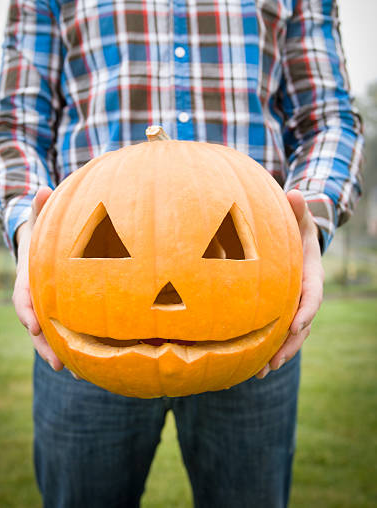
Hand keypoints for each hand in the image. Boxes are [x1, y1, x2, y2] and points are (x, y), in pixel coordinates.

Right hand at [12, 187, 63, 370]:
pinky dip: (77, 348)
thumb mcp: (40, 220)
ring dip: (62, 353)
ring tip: (79, 372)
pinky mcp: (62, 314)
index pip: (23, 298)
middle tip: (58, 362)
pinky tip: (94, 364)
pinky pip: (66, 333)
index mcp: (27, 279)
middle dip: (44, 345)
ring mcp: (48, 309)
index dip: (27, 311)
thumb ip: (40, 207)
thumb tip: (42, 188)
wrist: (43, 249)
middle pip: (36, 327)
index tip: (33, 325)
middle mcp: (35, 299)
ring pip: (51, 336)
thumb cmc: (43, 233)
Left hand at [256, 189, 323, 378]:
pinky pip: (277, 333)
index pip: (313, 295)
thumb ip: (297, 209)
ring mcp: (295, 306)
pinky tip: (249, 366)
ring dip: (278, 353)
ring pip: (291, 335)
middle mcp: (306, 295)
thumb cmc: (295, 227)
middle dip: (290, 343)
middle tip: (275, 360)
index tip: (296, 325)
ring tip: (262, 371)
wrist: (296, 240)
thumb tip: (295, 193)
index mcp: (312, 275)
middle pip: (303, 324)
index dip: (306, 311)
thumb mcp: (298, 217)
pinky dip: (267, 348)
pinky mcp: (282, 311)